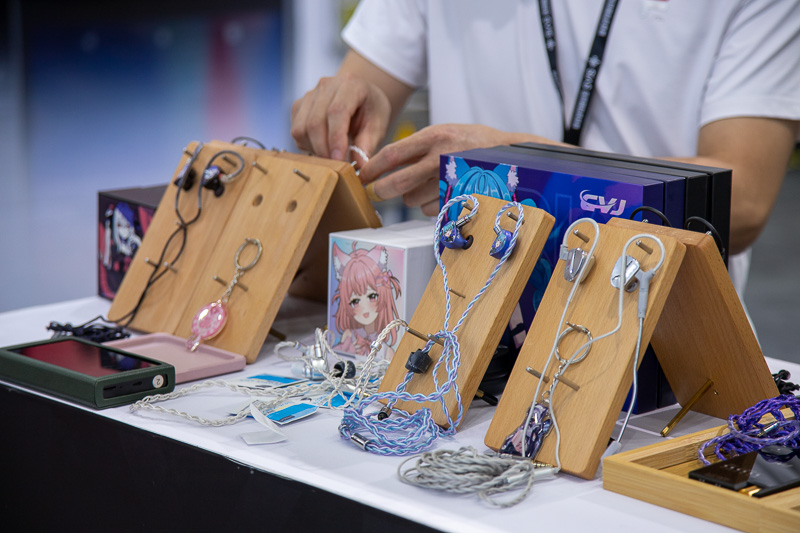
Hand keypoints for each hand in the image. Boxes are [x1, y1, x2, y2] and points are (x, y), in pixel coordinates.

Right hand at [290, 74, 391, 161]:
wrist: (359, 95)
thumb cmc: (370, 109)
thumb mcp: (378, 125)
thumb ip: (367, 144)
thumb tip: (359, 166)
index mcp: (350, 84)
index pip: (337, 111)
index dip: (336, 139)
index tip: (339, 160)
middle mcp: (326, 85)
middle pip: (315, 122)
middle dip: (324, 150)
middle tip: (336, 166)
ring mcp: (309, 95)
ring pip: (301, 128)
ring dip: (314, 149)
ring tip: (331, 156)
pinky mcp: (299, 106)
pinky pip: (297, 131)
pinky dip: (307, 145)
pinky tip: (323, 147)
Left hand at [359, 124, 519, 214]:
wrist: (510, 154)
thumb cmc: (471, 143)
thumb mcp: (443, 133)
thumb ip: (416, 146)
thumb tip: (382, 164)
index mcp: (433, 137)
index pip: (392, 155)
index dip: (371, 168)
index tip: (361, 176)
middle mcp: (440, 158)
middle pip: (397, 183)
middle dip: (380, 191)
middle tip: (375, 193)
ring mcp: (451, 181)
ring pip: (412, 199)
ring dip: (411, 196)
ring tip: (426, 183)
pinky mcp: (459, 198)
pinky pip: (430, 209)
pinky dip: (429, 205)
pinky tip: (441, 192)